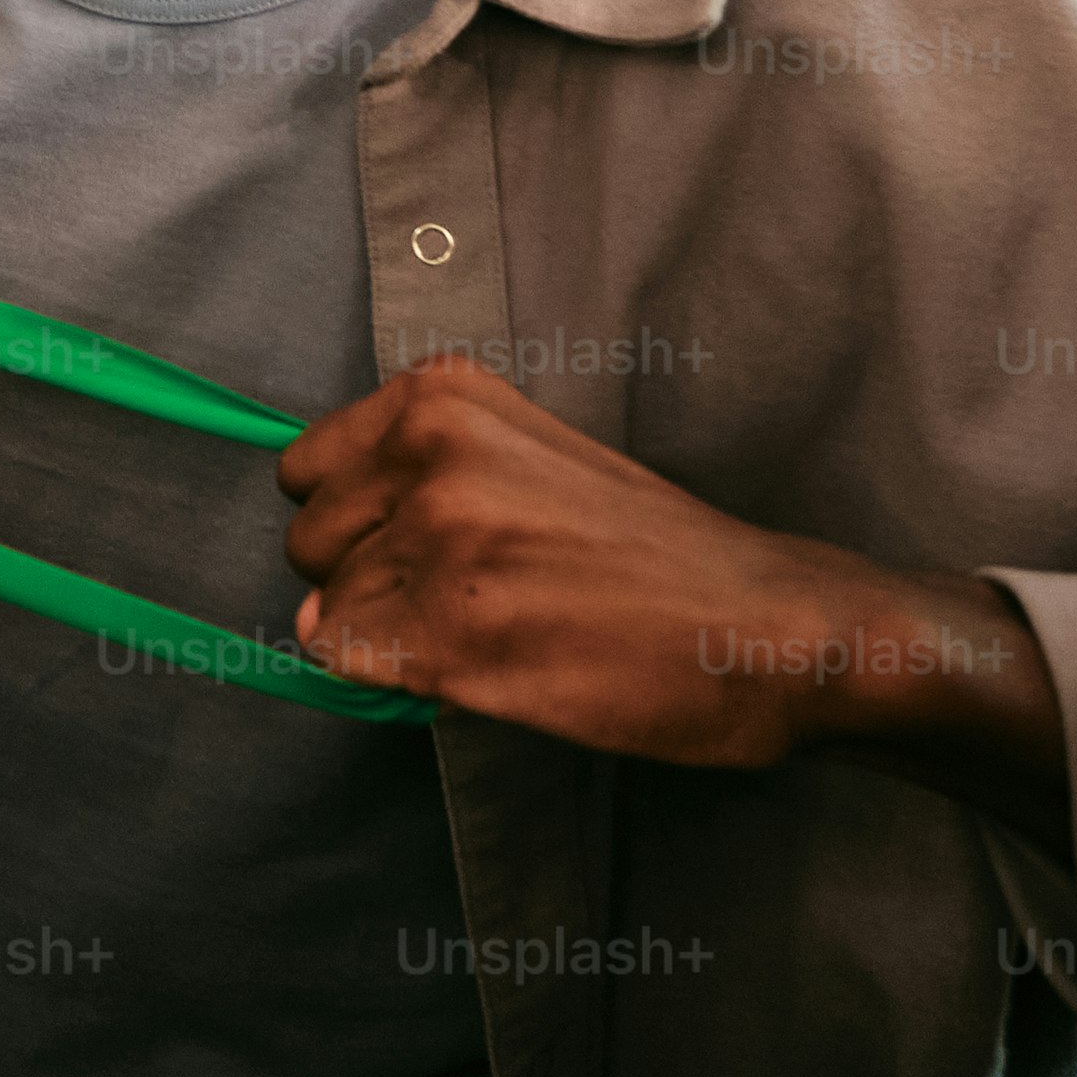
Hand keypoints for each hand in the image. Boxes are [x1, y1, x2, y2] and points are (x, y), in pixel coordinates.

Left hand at [277, 358, 1065, 828]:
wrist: (767, 623)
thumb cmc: (654, 551)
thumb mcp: (530, 458)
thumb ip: (426, 481)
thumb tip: (320, 576)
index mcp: (444, 398)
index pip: (310, 468)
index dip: (352, 522)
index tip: (411, 546)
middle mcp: (430, 455)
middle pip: (309, 540)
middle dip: (361, 580)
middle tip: (463, 599)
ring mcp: (438, 544)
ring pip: (328, 607)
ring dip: (389, 635)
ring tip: (492, 631)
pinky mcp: (452, 637)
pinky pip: (349, 661)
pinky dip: (393, 678)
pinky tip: (481, 670)